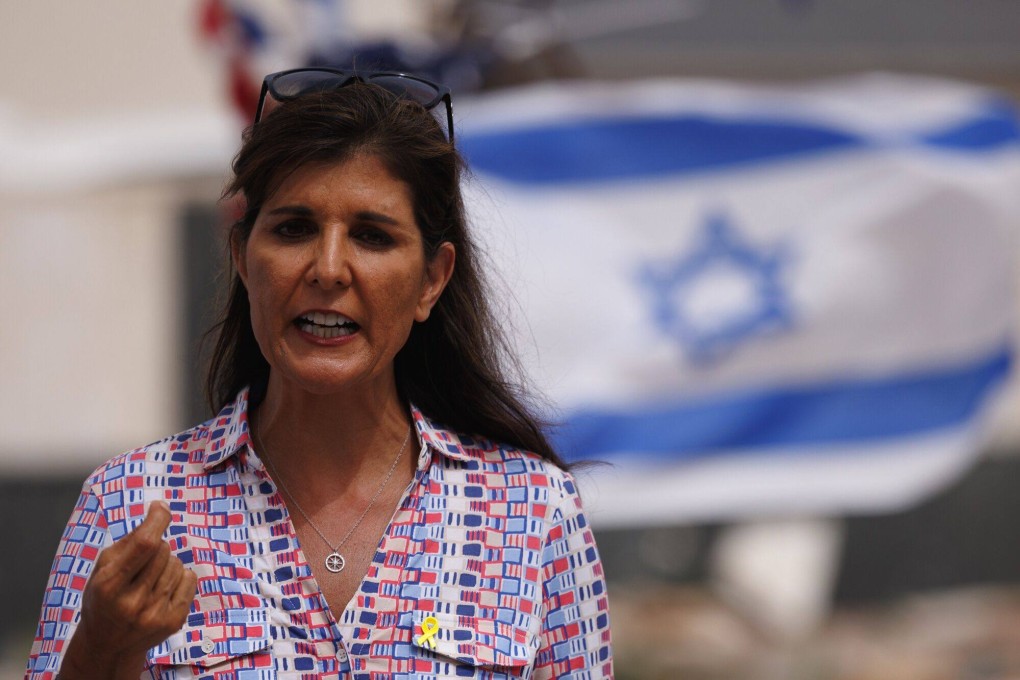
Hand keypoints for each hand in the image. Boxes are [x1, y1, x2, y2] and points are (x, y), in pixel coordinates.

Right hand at [59, 502, 196, 678]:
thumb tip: (161, 509)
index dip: (157, 521)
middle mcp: (132, 603)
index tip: (160, 508)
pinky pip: (191, 579)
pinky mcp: (173, 622)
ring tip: (149, 581)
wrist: (108, 647)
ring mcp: (155, 615)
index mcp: (108, 586)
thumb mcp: (103, 569)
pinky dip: (180, 577)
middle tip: (143, 563)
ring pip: (178, 564)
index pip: (145, 545)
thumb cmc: (104, 598)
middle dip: (156, 548)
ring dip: (167, 565)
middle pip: (164, 550)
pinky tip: (163, 590)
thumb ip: (130, 540)